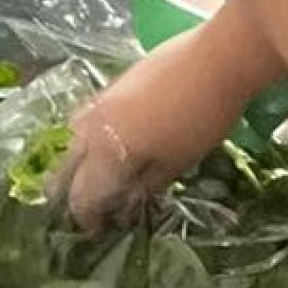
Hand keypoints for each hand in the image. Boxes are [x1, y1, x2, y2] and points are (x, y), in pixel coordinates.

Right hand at [60, 26, 261, 229]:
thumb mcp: (177, 162)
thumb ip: (146, 185)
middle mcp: (93, 125)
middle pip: (68, 164)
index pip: (82, 194)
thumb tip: (125, 205)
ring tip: (101, 174)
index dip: (87, 217)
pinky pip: (92, 116)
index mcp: (105, 151)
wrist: (219, 56)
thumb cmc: (202, 118)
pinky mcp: (116, 81)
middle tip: (93, 206)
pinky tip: (116, 141)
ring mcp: (102, 98)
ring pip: (76, 136)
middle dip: (74, 189)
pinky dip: (95, 136)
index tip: (97, 230)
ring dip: (81, 160)